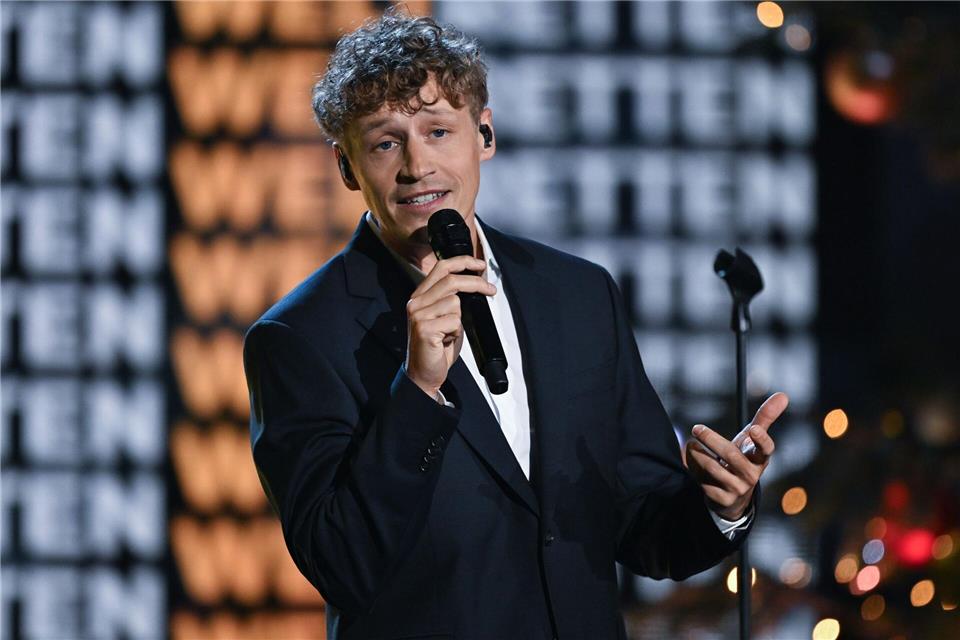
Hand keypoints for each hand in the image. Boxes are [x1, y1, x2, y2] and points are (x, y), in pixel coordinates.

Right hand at [405, 255, 494, 398]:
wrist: (423, 373)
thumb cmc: (437, 347)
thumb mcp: (444, 317)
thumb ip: (451, 299)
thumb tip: (475, 284)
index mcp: (420, 296)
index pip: (441, 268)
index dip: (463, 262)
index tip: (480, 265)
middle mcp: (416, 303)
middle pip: (451, 280)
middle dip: (476, 283)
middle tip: (491, 290)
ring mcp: (418, 315)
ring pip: (455, 302)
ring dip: (460, 319)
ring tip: (451, 332)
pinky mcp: (424, 329)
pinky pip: (454, 321)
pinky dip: (457, 332)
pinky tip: (447, 340)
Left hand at [683, 392, 788, 520]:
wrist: (733, 495)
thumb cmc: (743, 458)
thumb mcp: (752, 440)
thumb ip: (765, 418)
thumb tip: (784, 395)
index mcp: (760, 459)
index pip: (766, 450)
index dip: (761, 440)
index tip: (753, 428)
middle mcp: (751, 475)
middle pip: (731, 456)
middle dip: (712, 440)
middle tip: (696, 428)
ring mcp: (737, 489)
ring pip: (713, 468)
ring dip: (698, 454)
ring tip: (692, 445)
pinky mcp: (723, 500)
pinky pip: (704, 482)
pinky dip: (694, 469)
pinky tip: (693, 465)